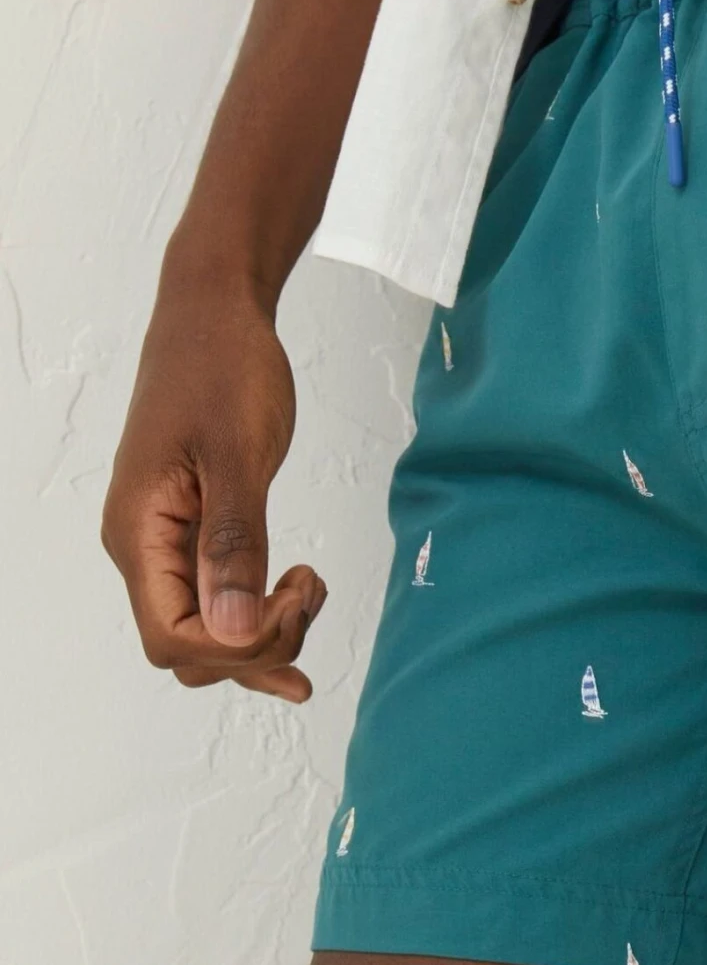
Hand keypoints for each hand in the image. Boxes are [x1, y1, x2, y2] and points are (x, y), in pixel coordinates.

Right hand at [102, 272, 326, 701]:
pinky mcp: (193, 535)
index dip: (237, 644)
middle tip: (309, 587)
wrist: (213, 315)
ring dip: (262, 635)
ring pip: (206, 634)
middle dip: (256, 644)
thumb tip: (235, 631)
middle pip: (190, 649)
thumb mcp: (236, 453)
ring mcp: (166, 545)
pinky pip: (217, 601)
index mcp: (139, 532)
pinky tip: (298, 607)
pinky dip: (258, 616)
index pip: (172, 637)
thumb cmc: (221, 367)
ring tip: (310, 587)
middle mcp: (142, 549)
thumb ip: (234, 544)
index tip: (291, 597)